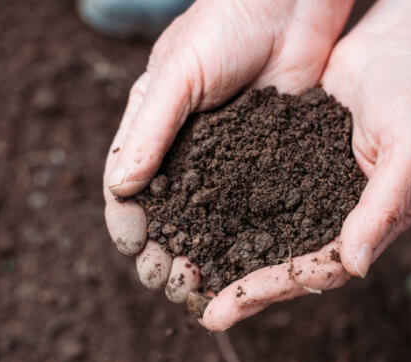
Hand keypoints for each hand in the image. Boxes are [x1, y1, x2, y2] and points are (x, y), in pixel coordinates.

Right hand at [104, 0, 353, 300]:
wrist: (289, 4)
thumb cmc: (225, 24)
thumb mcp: (179, 73)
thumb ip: (150, 129)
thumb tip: (121, 189)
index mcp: (152, 129)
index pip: (127, 188)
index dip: (128, 224)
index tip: (137, 251)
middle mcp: (185, 152)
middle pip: (166, 215)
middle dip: (163, 250)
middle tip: (170, 281)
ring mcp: (226, 161)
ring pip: (206, 221)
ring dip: (201, 255)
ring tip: (201, 285)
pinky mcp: (266, 162)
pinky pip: (249, 207)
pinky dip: (241, 238)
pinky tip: (244, 262)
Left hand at [201, 19, 410, 330]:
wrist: (400, 46)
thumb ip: (386, 204)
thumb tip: (356, 266)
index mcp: (372, 222)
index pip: (323, 268)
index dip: (280, 286)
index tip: (235, 304)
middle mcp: (340, 215)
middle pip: (290, 262)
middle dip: (249, 290)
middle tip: (207, 314)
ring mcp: (315, 191)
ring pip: (271, 235)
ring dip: (235, 259)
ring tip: (193, 278)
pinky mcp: (293, 165)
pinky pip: (260, 195)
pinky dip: (232, 211)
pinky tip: (199, 219)